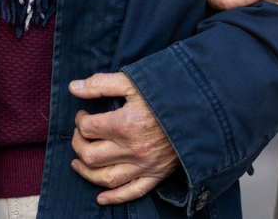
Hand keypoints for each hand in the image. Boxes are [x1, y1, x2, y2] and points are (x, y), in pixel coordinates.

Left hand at [68, 72, 179, 204]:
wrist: (204, 107)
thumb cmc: (168, 90)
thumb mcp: (134, 81)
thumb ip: (101, 84)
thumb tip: (74, 87)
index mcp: (126, 123)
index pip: (88, 128)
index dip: (80, 120)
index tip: (84, 115)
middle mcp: (133, 148)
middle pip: (91, 155)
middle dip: (79, 144)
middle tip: (81, 134)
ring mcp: (145, 164)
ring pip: (106, 178)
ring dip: (86, 173)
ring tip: (78, 163)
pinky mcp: (156, 174)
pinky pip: (132, 192)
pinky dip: (115, 198)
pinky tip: (101, 197)